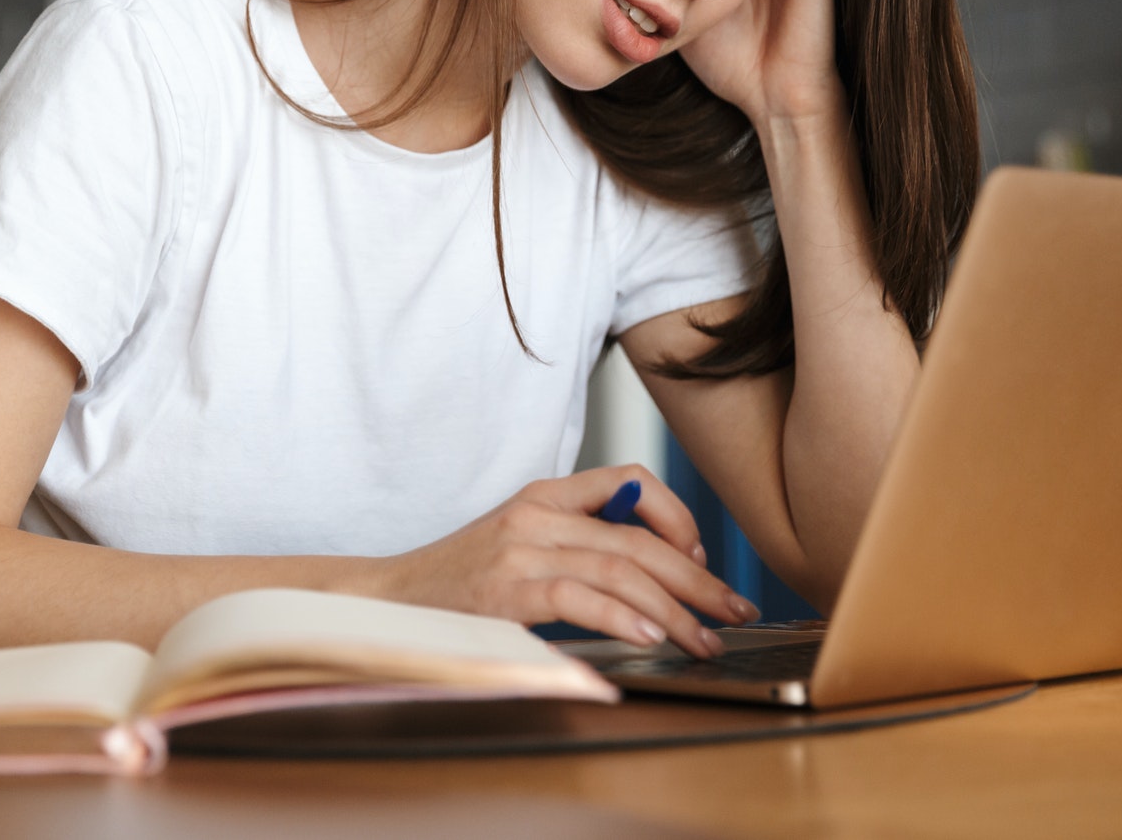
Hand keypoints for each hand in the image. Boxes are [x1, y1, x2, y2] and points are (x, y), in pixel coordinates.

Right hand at [375, 466, 758, 657]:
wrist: (388, 600)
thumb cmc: (460, 581)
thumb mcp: (521, 544)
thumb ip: (577, 546)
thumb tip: (653, 578)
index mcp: (545, 494)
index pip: (628, 480)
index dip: (676, 517)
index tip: (700, 558)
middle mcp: (537, 513)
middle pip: (639, 539)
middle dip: (698, 580)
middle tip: (733, 612)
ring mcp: (521, 550)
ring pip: (621, 569)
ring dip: (674, 611)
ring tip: (703, 640)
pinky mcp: (506, 590)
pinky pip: (579, 598)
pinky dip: (621, 617)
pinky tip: (649, 637)